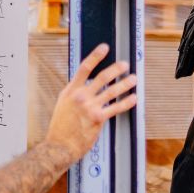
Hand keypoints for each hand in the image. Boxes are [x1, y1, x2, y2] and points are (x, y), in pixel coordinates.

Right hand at [44, 44, 136, 163]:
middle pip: (102, 77)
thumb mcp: (63, 104)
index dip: (95, 56)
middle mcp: (80, 96)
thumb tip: (84, 84)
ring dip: (125, 84)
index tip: (104, 48)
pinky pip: (116, 108)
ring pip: (111, 91)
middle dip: (116, 69)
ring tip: (133, 79)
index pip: (84, 68)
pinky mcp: (98, 118)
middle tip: (125, 65)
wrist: (59, 145)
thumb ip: (74, 93)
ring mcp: (89, 107)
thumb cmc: (60, 126)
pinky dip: (126, 102)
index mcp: (70, 90)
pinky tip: (134, 98)